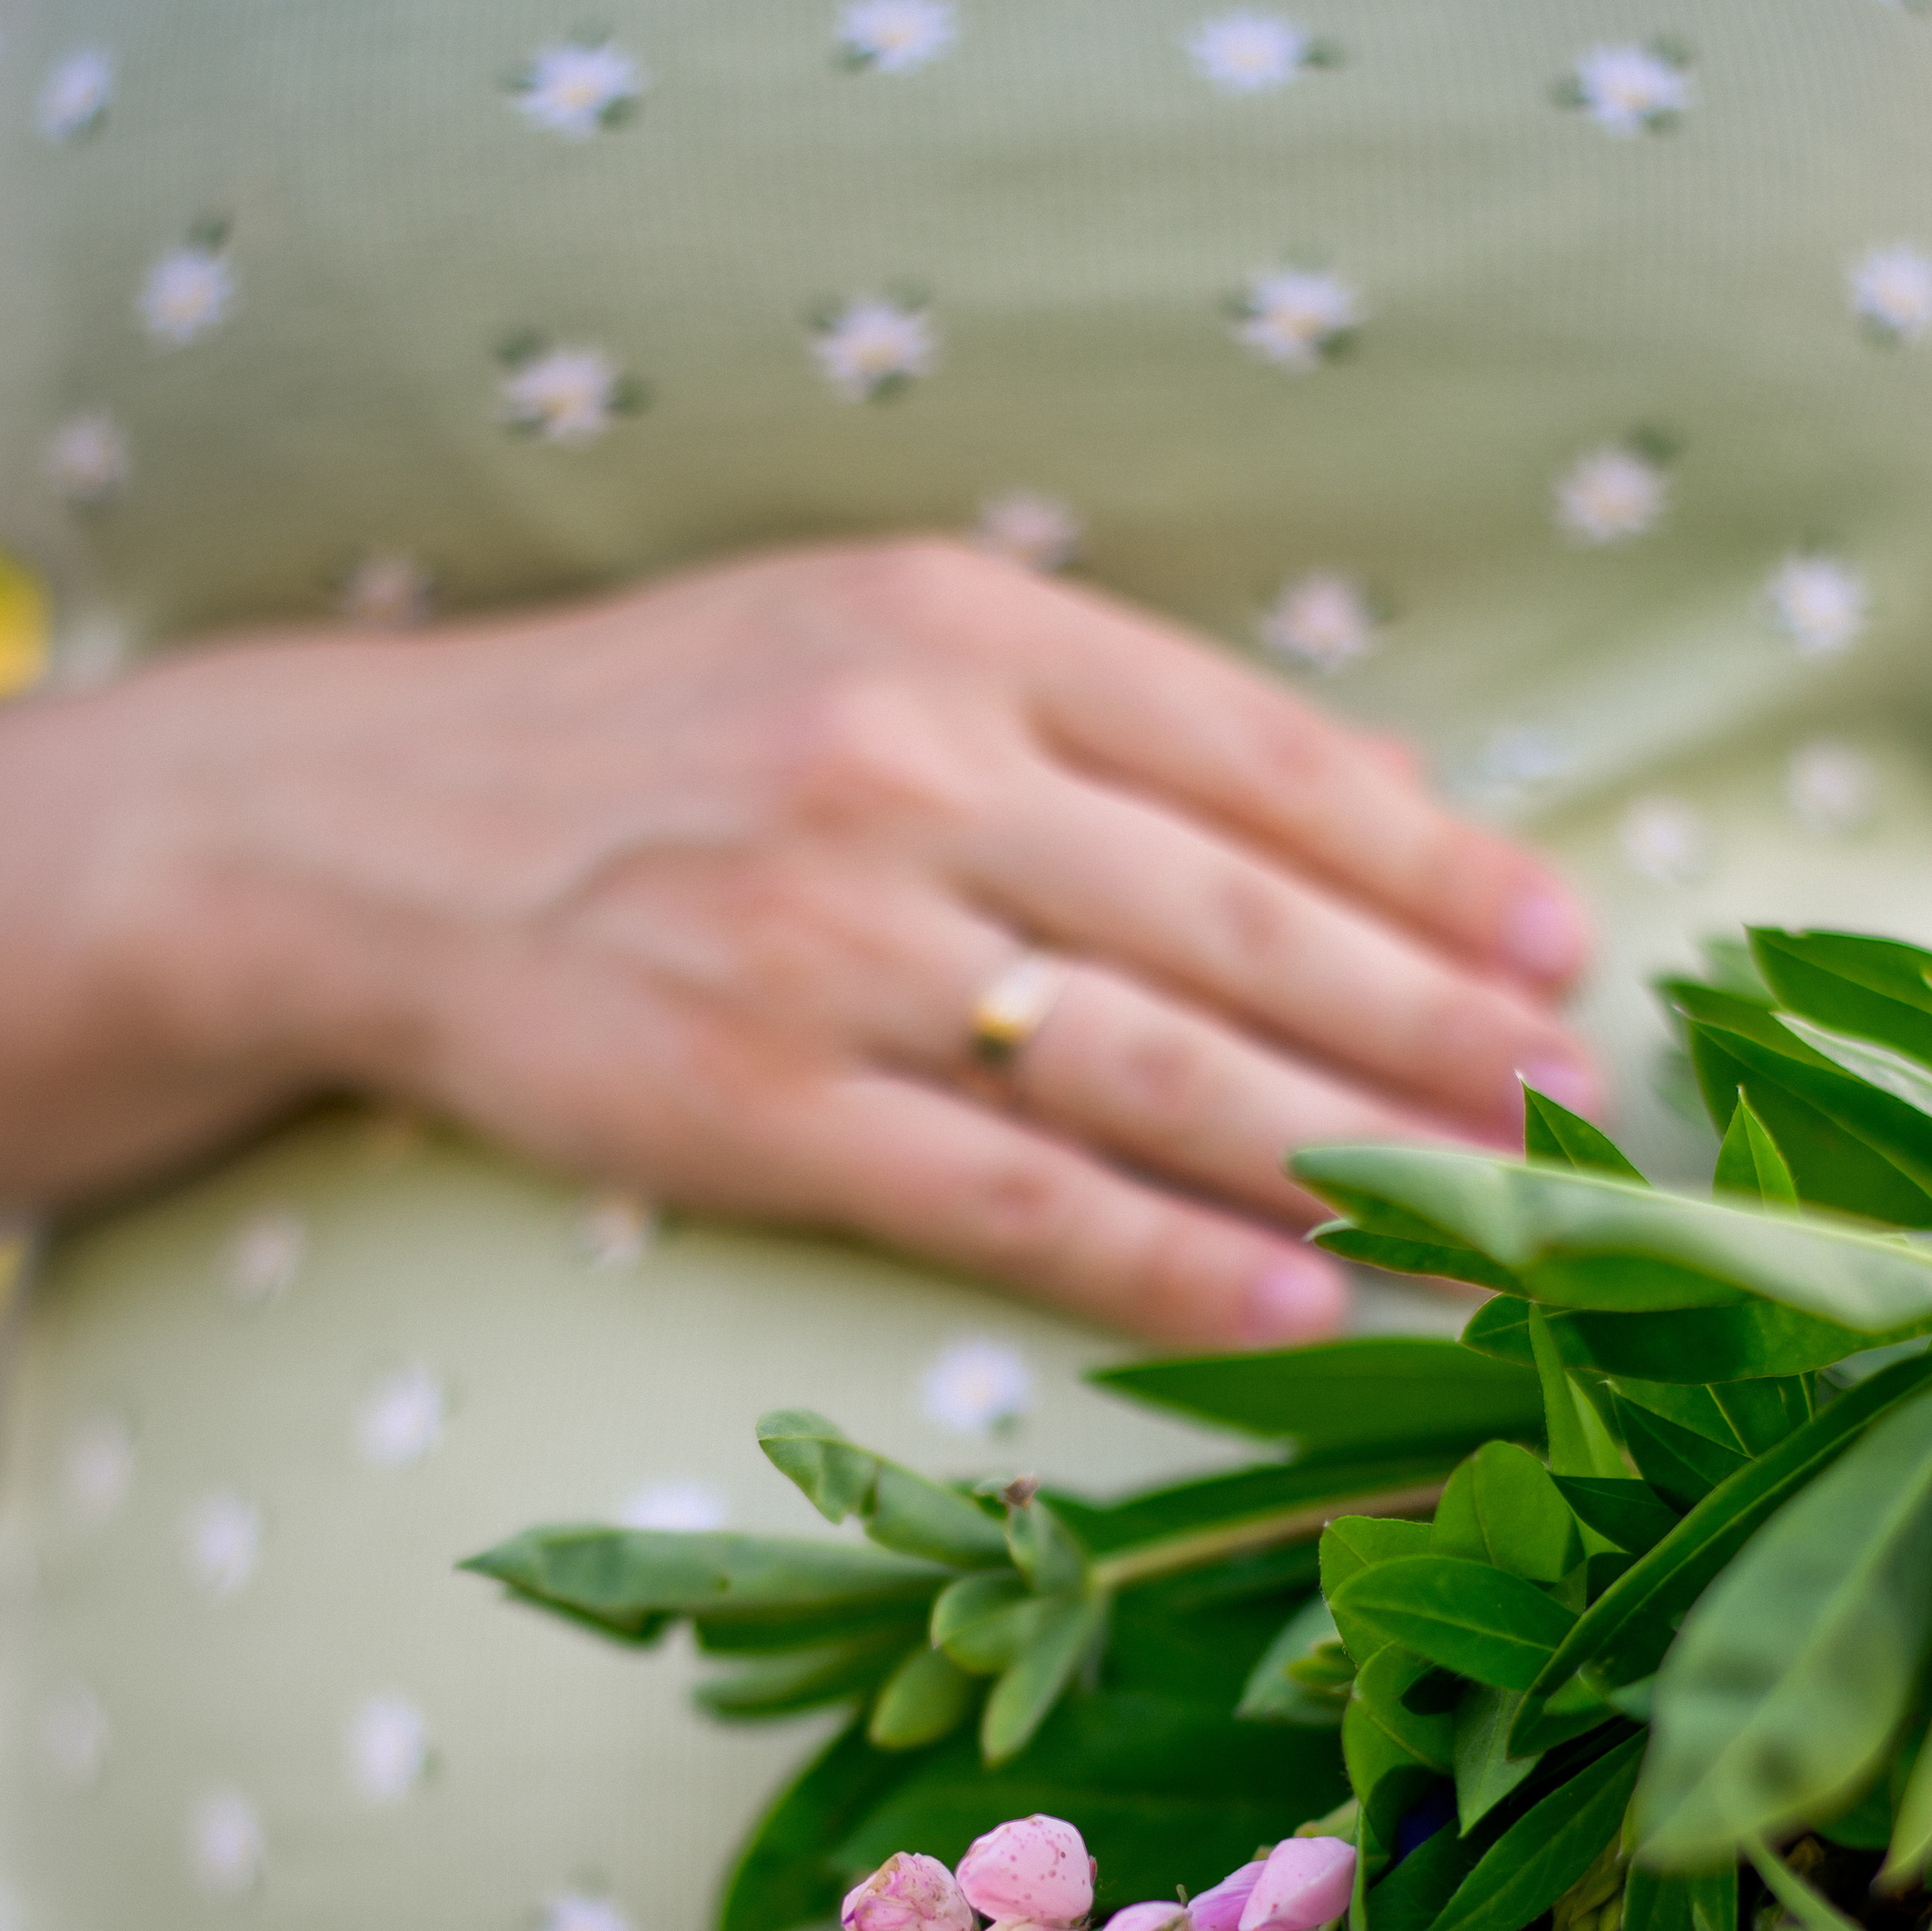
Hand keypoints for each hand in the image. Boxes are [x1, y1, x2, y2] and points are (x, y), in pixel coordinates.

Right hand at [112, 538, 1601, 1343]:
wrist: (357, 832)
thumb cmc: (652, 738)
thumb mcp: (862, 635)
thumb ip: (1082, 709)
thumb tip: (1346, 824)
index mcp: (961, 625)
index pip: (1260, 754)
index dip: (1435, 862)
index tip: (1562, 948)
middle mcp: (913, 769)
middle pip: (1245, 921)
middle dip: (1438, 1033)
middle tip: (1574, 1117)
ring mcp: (835, 946)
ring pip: (1156, 1066)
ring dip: (1350, 1155)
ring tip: (1491, 1218)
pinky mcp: (758, 1105)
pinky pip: (1013, 1198)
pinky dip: (1171, 1259)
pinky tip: (1300, 1305)